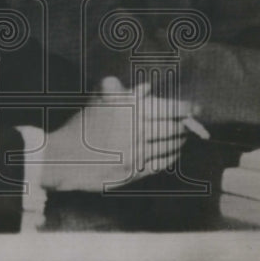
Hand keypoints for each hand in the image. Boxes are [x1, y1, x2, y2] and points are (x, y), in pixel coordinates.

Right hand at [40, 77, 193, 190]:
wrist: (64, 157)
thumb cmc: (83, 124)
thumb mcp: (100, 99)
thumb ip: (125, 90)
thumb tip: (148, 87)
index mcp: (130, 111)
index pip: (170, 109)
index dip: (186, 107)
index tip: (195, 106)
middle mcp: (136, 133)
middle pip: (172, 128)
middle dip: (184, 124)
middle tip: (189, 120)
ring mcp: (135, 155)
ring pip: (169, 147)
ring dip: (179, 140)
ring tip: (182, 134)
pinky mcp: (133, 173)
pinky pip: (161, 164)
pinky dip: (171, 156)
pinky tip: (172, 151)